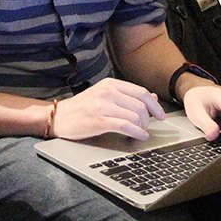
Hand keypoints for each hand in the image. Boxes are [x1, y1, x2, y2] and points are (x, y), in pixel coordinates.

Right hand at [52, 78, 166, 140]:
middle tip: (146, 127)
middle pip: (141, 105)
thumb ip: (127, 96)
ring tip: (140, 132)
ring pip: (135, 115)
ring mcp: (102, 105)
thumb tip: (152, 98)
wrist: (58, 117)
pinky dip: (137, 132)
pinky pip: (125, 126)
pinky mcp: (98, 120)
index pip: (141, 92)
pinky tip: (140, 136)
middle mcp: (107, 92)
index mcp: (110, 84)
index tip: (162, 116)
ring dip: (142, 127)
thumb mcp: (105, 96)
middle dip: (148, 119)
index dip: (155, 106)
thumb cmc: (82, 108)